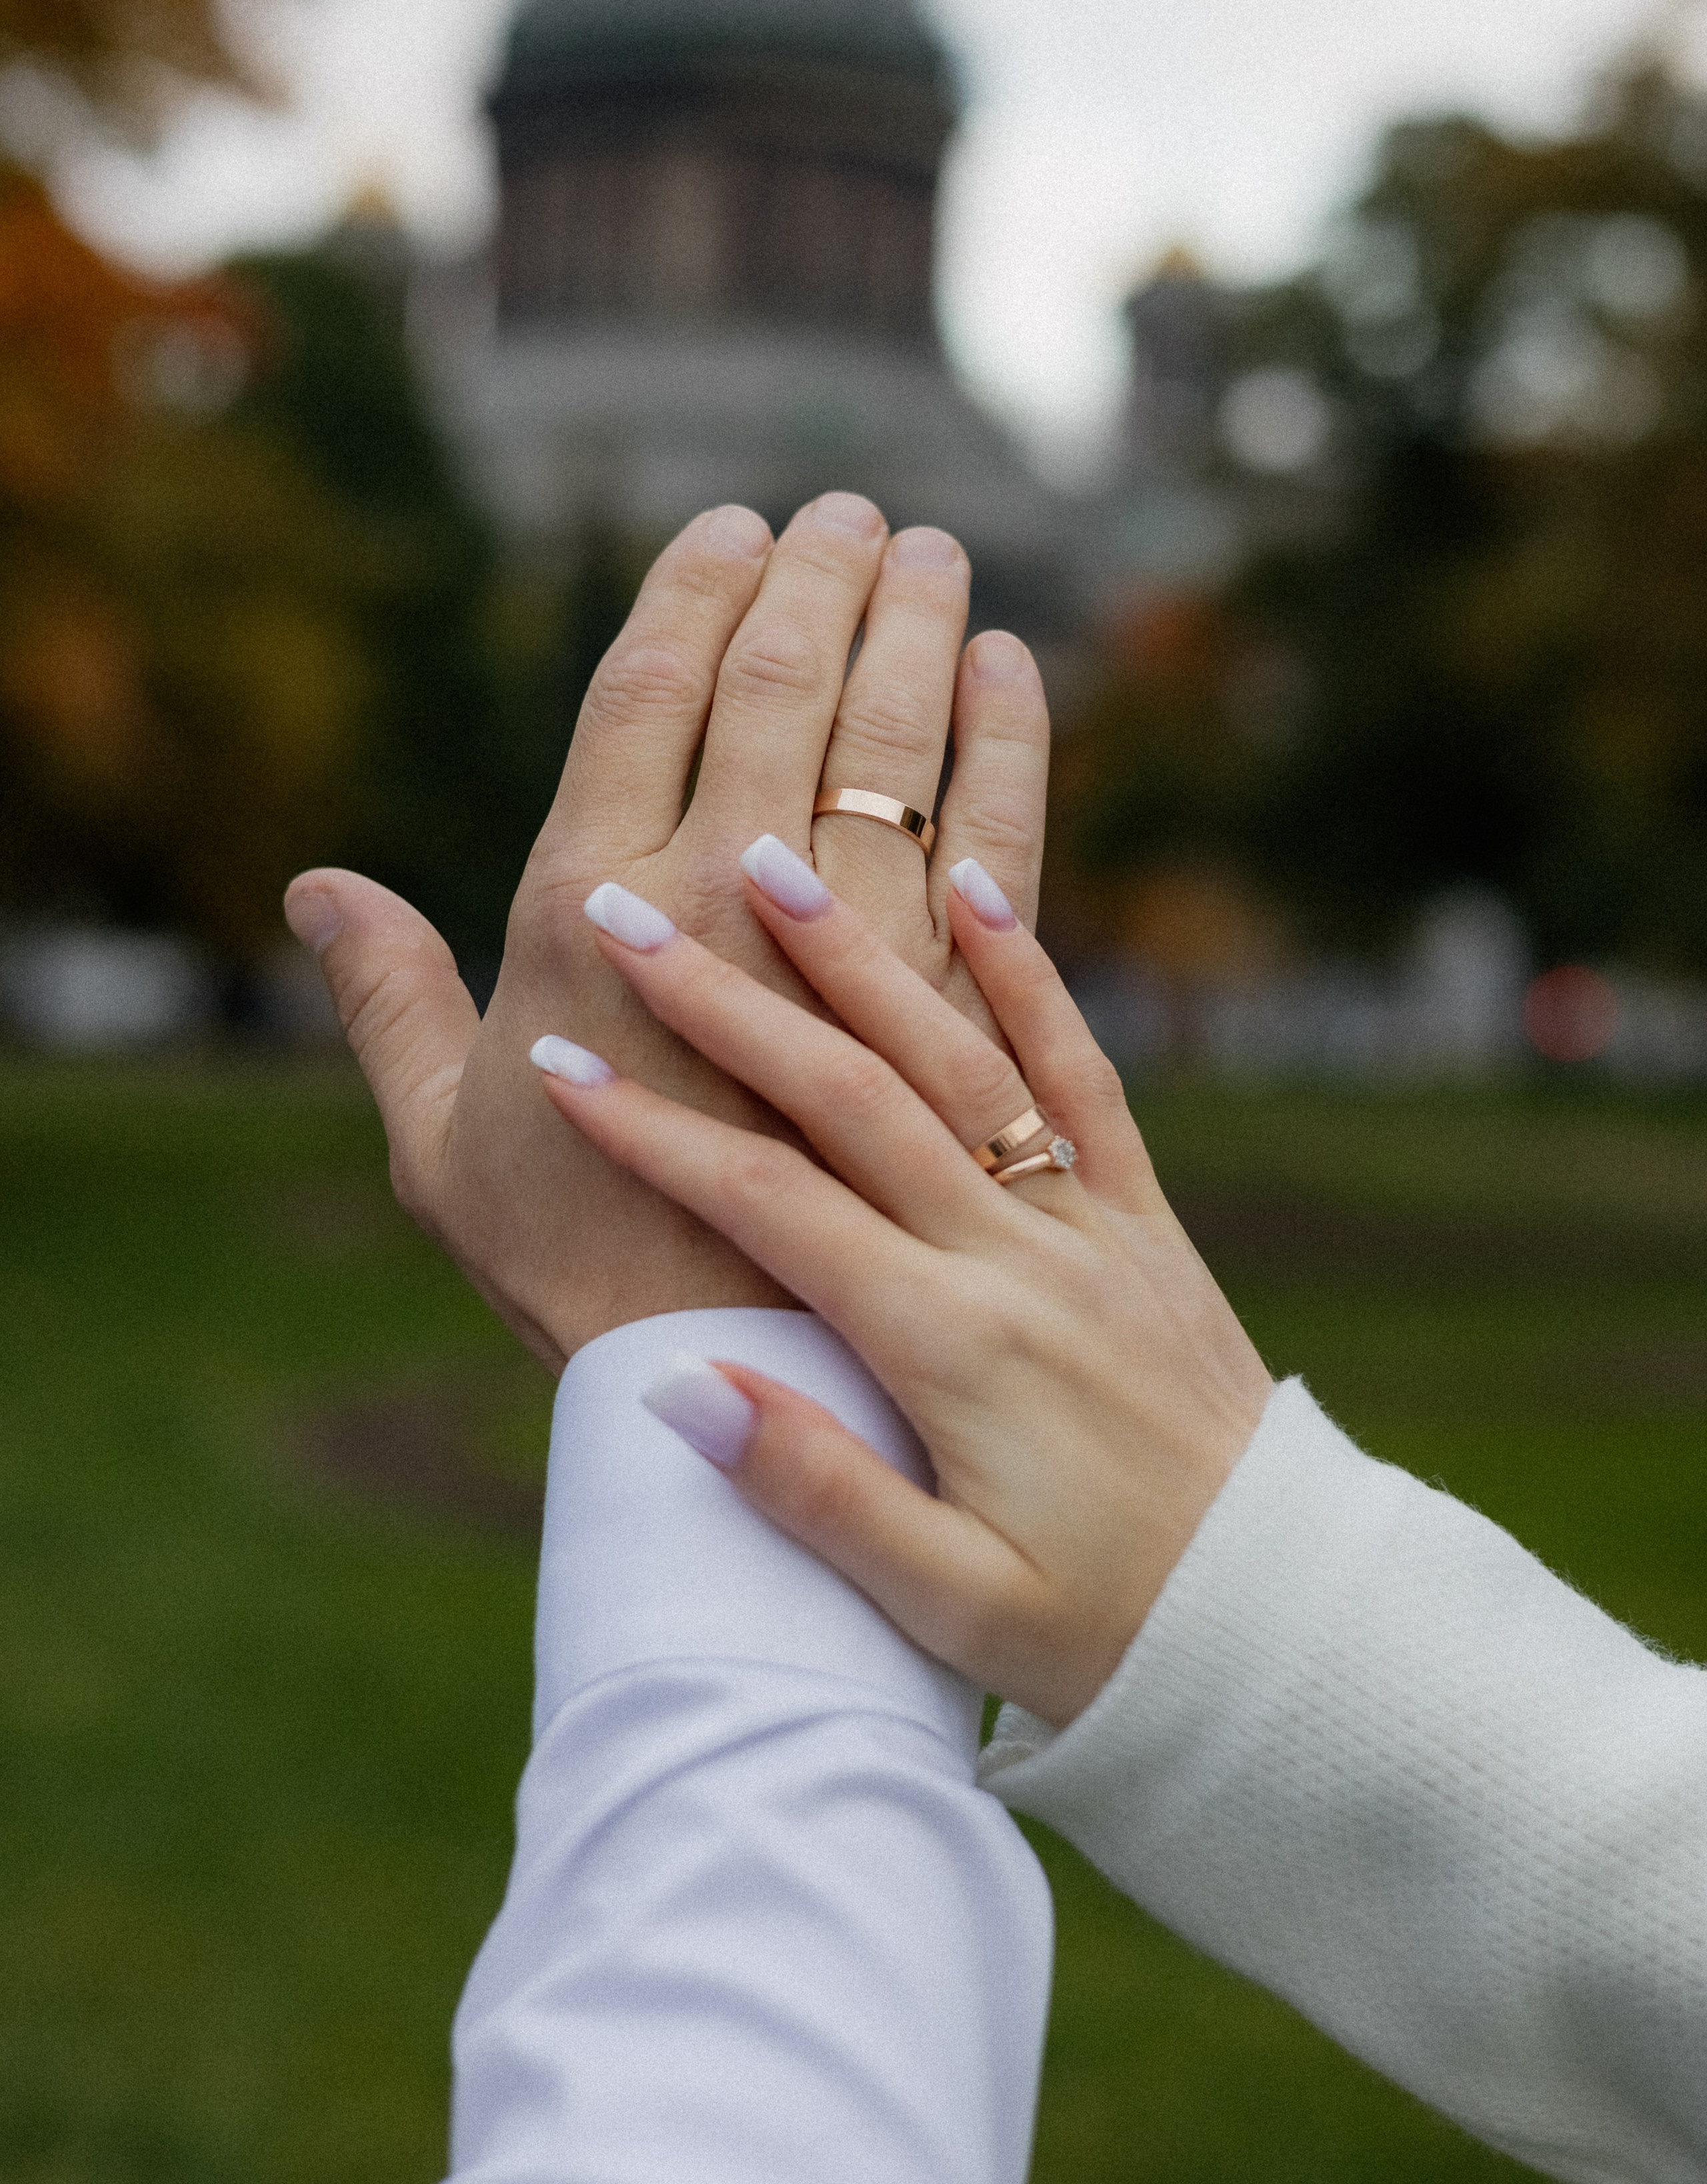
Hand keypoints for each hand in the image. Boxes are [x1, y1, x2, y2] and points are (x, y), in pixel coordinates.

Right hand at [283, 498, 1050, 1369]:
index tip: (731, 525)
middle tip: (854, 512)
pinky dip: (1012, 748)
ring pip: (900, 747)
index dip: (692, 591)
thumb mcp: (441, 1153)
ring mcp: (863, 960)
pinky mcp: (965, 1016)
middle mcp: (733, 910)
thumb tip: (319, 888)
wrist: (755, 1395)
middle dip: (822, 581)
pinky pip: (1004, 849)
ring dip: (919, 631)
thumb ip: (388, 1004)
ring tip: (936, 554)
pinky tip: (1015, 676)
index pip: (648, 695)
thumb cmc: (576, 1275)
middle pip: (785, 691)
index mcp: (596, 917)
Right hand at [527, 841, 1272, 1726]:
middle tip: (626, 914)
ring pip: (957, 1053)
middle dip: (726, 1002)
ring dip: (857, 952)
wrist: (1282, 1616)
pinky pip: (1083, 1070)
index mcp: (948, 1348)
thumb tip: (680, 1384)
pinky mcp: (1143, 1214)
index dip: (656, 1133)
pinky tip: (977, 881)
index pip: (770, 1208)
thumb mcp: (951, 1606)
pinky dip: (1030, 972)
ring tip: (769, 856)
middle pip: (849, 1097)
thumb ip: (818, 1492)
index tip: (559, 1062)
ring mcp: (1088, 1221)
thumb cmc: (1101, 1633)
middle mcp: (1017, 1257)